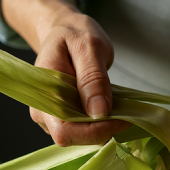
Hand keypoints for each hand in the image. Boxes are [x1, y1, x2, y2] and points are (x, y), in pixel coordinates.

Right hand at [0, 0, 129, 145]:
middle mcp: (42, 111)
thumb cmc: (74, 34)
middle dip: (103, 129)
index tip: (123, 118)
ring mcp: (51, 117)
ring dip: (103, 125)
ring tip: (116, 102)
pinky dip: (100, 121)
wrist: (64, 30)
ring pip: (80, 136)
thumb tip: (99, 112)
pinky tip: (108, 104)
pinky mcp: (62, 117)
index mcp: (43, 93)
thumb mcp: (89, 47)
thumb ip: (93, 78)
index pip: (65, 131)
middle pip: (73, 138)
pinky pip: (83, 129)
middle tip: (126, 110)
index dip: (95, 131)